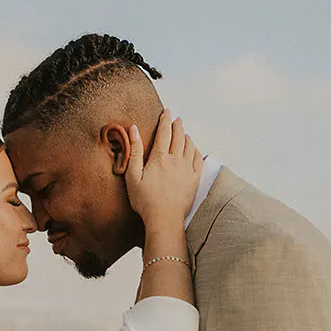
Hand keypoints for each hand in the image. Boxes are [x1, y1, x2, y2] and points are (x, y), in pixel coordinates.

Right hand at [125, 109, 202, 226]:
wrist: (164, 219)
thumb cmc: (145, 200)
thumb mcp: (132, 176)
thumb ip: (134, 151)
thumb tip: (134, 129)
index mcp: (159, 157)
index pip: (164, 132)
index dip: (165, 119)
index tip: (166, 111)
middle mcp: (175, 160)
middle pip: (179, 135)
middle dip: (177, 124)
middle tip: (175, 118)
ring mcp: (187, 169)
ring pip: (189, 145)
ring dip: (186, 135)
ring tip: (183, 131)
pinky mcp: (194, 179)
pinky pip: (198, 158)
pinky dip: (195, 149)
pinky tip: (193, 148)